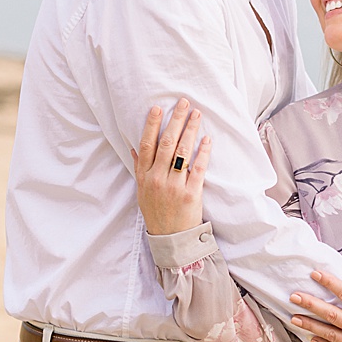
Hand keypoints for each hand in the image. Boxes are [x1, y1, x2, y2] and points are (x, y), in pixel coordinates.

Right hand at [132, 99, 211, 235]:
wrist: (170, 238)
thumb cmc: (156, 212)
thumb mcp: (141, 191)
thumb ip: (139, 168)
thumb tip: (135, 147)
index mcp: (144, 177)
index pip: (146, 145)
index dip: (151, 125)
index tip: (158, 108)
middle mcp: (157, 179)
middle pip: (166, 144)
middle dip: (175, 121)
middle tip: (184, 103)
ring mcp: (174, 187)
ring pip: (182, 152)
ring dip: (190, 131)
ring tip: (196, 114)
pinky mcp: (191, 194)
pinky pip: (198, 169)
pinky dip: (202, 152)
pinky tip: (206, 139)